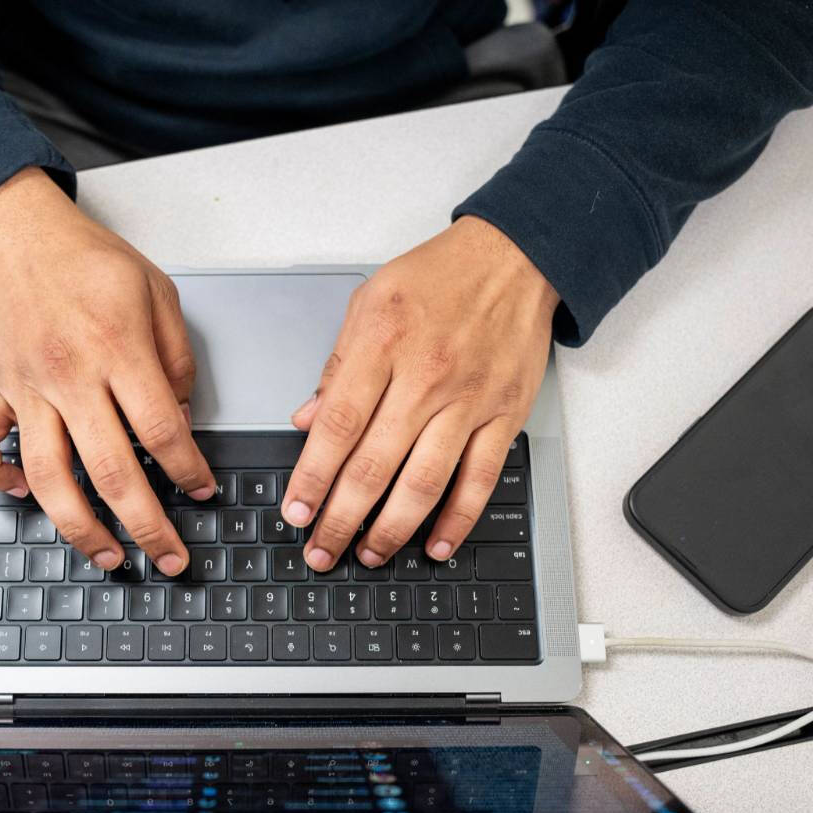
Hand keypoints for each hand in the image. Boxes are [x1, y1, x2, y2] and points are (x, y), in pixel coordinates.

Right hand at [0, 168, 215, 576]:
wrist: (23, 236)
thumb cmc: (91, 262)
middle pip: (111, 470)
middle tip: (170, 555)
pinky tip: (23, 494)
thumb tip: (180, 421)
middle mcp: (70, 375)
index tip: (201, 491)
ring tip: (109, 555)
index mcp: (117, 349)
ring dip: (80, 528)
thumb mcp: (159, 295)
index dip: (187, 471)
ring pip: (49, 476)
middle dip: (147, 524)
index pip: (161, 430)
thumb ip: (175, 360)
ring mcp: (27, 387)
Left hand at [282, 217, 557, 570]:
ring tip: (367, 555)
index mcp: (382, 346)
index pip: (336, 428)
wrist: (517, 257)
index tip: (295, 512)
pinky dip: (457, 520)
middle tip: (320, 551)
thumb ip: (336, 366)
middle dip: (340, 519)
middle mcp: (425, 377)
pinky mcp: (505, 416)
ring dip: (391, 530)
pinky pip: (479, 481)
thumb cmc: (439, 277)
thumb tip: (307, 422)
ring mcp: (468, 401)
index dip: (312, 479)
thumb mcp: (370, 302)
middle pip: (373, 466)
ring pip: (424, 483)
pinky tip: (435, 546)